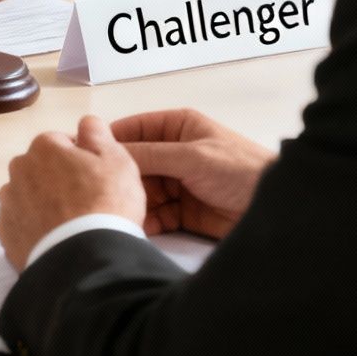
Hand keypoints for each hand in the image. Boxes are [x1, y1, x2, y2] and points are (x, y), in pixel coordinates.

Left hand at [0, 116, 146, 269]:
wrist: (85, 257)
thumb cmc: (105, 203)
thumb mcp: (116, 159)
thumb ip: (98, 133)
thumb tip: (85, 123)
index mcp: (44, 146)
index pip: (62, 143)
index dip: (81, 159)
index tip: (96, 178)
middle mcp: (19, 169)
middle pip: (41, 168)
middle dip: (58, 179)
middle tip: (84, 202)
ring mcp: (8, 202)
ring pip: (28, 195)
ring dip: (43, 203)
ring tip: (69, 223)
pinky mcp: (4, 233)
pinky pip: (20, 223)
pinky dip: (33, 227)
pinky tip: (54, 238)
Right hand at [111, 108, 276, 238]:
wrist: (272, 208)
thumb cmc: (241, 169)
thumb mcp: (191, 156)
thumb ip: (150, 154)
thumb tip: (108, 150)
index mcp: (177, 128)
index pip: (133, 130)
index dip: (109, 142)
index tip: (83, 156)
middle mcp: (173, 153)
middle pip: (133, 164)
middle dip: (118, 179)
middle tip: (98, 194)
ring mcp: (177, 183)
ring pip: (141, 191)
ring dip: (130, 202)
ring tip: (116, 213)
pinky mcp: (183, 211)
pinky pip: (154, 214)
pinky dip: (144, 221)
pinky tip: (135, 227)